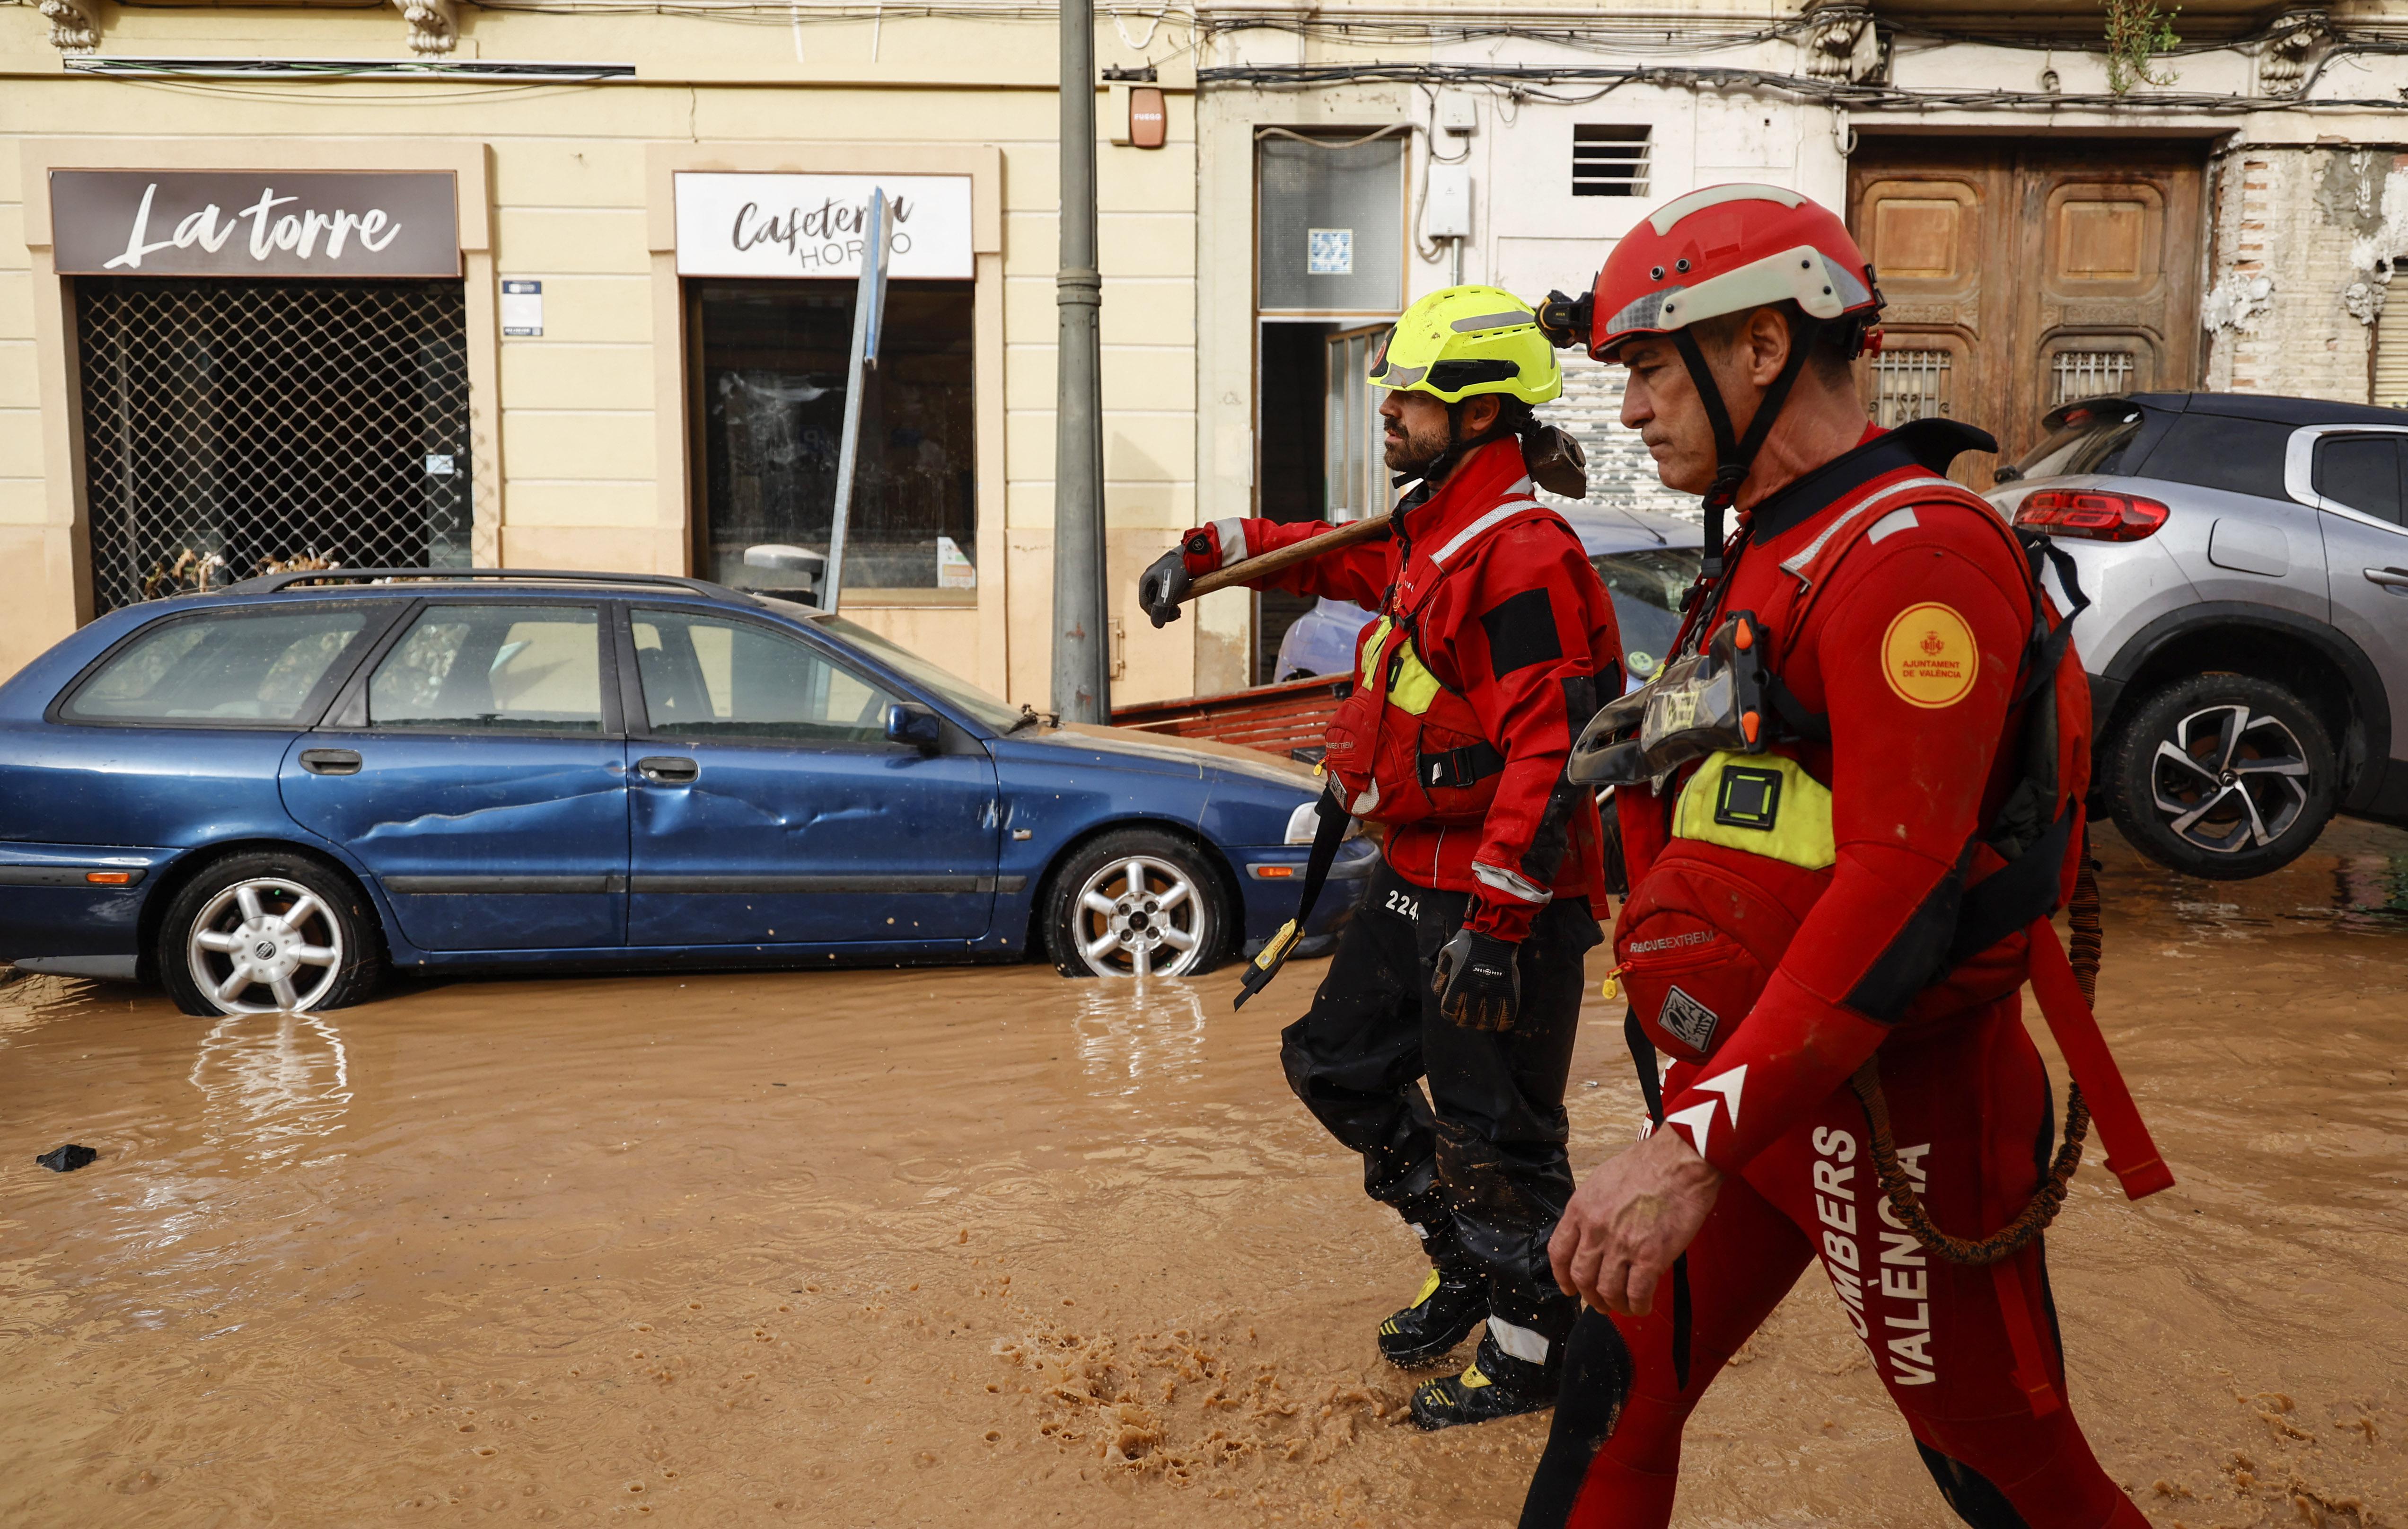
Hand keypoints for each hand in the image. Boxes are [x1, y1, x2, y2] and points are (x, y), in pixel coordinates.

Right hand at [1138, 549, 1190, 627]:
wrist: (1193, 553)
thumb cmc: (1179, 569)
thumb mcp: (1169, 590)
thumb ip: (1161, 607)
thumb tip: (1157, 625)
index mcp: (1146, 580)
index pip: (1145, 604)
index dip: (1155, 614)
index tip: (1167, 619)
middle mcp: (1151, 578)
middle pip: (1152, 601)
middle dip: (1163, 610)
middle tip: (1177, 614)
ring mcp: (1160, 577)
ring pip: (1161, 597)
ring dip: (1169, 606)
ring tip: (1179, 610)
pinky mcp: (1170, 576)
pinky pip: (1168, 591)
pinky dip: (1174, 599)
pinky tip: (1182, 599)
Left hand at [1431, 928, 1519, 1030]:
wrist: (1495, 932)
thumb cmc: (1469, 941)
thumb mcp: (1447, 953)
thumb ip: (1440, 974)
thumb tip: (1438, 994)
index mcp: (1459, 981)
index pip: (1450, 1010)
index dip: (1450, 1016)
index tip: (1452, 1015)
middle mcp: (1476, 989)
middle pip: (1467, 1019)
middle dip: (1464, 1022)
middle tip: (1466, 1020)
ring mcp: (1494, 991)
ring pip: (1487, 1020)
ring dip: (1482, 1026)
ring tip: (1481, 1023)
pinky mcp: (1510, 990)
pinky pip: (1508, 1014)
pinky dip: (1503, 1024)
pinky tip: (1499, 1025)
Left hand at [1549, 1125, 1723, 1314]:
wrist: (1680, 1162)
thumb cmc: (1647, 1164)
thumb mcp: (1603, 1180)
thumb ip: (1593, 1209)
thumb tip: (1593, 1234)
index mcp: (1581, 1209)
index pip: (1559, 1252)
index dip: (1562, 1276)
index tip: (1568, 1287)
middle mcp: (1595, 1230)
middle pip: (1582, 1277)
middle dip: (1590, 1296)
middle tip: (1600, 1302)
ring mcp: (1621, 1245)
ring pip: (1608, 1290)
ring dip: (1614, 1304)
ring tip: (1623, 1307)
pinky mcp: (1650, 1257)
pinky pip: (1637, 1293)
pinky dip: (1637, 1305)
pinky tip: (1642, 1306)